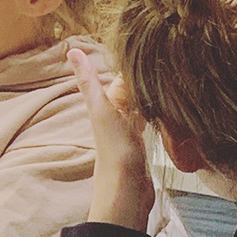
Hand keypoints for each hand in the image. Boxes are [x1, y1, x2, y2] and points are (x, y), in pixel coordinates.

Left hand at [70, 48, 155, 230]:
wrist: (126, 193)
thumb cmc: (114, 152)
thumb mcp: (101, 109)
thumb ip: (88, 82)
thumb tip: (72, 52)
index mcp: (106, 108)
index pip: (119, 79)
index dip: (131, 62)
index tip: (144, 42)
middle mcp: (117, 119)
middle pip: (129, 92)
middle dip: (141, 77)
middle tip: (160, 58)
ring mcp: (130, 134)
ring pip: (139, 106)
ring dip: (148, 93)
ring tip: (165, 78)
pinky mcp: (143, 147)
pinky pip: (149, 123)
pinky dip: (155, 113)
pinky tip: (164, 111)